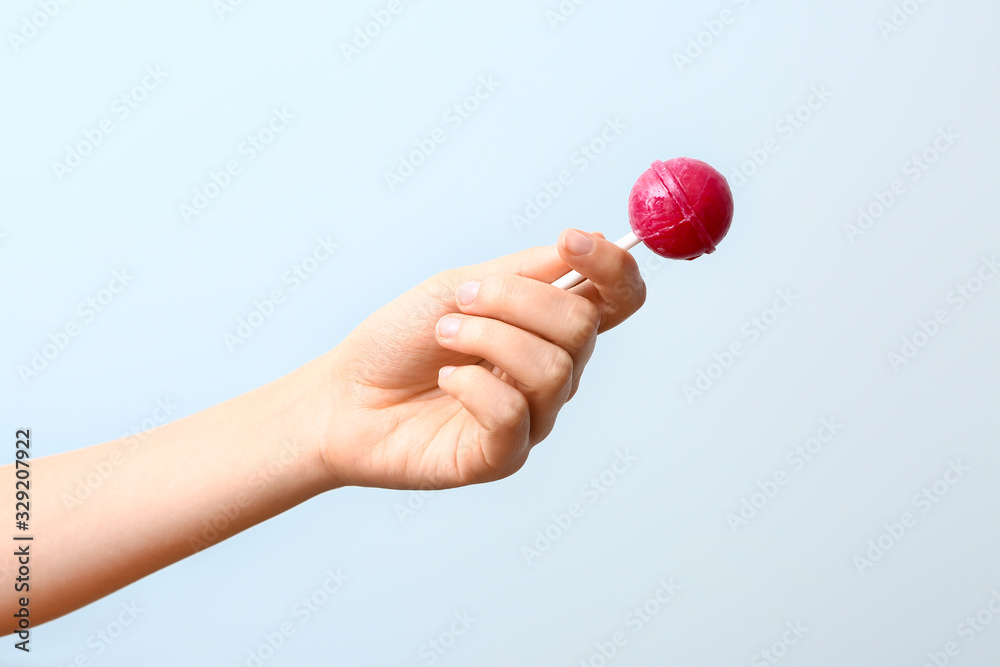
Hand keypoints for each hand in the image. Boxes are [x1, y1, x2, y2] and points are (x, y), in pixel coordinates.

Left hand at [315, 229, 645, 489]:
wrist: (343, 394)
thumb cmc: (400, 338)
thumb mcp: (461, 286)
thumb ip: (528, 272)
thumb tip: (596, 239)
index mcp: (550, 326)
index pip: (619, 298)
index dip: (612, 267)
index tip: (571, 242)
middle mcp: (553, 372)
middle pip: (584, 326)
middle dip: (517, 300)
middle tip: (463, 299)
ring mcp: (534, 417)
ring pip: (552, 367)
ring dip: (487, 337)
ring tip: (443, 337)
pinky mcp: (504, 456)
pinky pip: (513, 414)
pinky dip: (472, 384)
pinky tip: (447, 381)